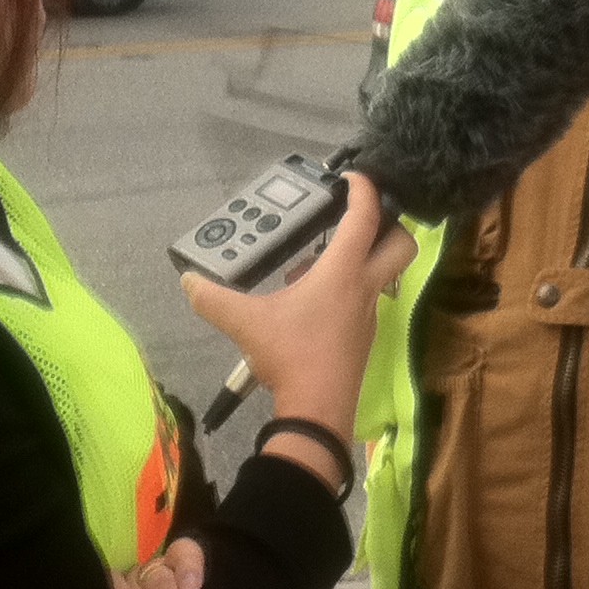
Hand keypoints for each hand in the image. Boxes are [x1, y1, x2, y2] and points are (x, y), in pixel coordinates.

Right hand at [182, 174, 416, 447]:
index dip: (365, 190)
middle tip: (356, 219)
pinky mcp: (363, 337)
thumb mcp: (245, 323)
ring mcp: (368, 315)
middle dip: (389, 224)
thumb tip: (188, 281)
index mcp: (343, 273)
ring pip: (380, 274)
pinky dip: (344, 289)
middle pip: (401, 244)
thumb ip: (213, 299)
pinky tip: (308, 301)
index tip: (354, 177)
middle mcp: (364, 288)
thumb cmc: (290, 356)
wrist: (317, 411)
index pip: (365, 218)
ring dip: (358, 259)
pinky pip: (362, 299)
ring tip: (312, 263)